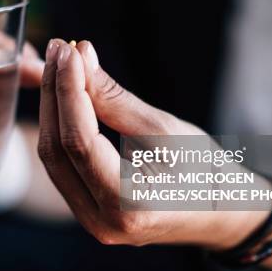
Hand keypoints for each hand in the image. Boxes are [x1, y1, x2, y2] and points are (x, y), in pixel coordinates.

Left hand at [37, 39, 265, 247]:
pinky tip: (64, 94)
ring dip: (53, 107)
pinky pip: (62, 164)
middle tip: (59, 49)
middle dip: (54, 94)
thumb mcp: (165, 130)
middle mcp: (102, 221)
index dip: (68, 91)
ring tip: (60, 64)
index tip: (67, 51)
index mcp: (129, 206)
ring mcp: (90, 220)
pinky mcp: (86, 209)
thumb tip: (81, 58)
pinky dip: (61, 126)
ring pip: (54, 157)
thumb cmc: (203, 169)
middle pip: (57, 150)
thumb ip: (115, 98)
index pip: (79, 141)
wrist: (218, 209)